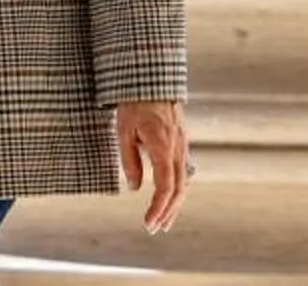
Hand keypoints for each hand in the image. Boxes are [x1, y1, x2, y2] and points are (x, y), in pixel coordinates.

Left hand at [116, 99, 190, 231]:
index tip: (148, 224)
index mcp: (163, 147)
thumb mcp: (124, 131)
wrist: (151, 77)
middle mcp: (178, 149)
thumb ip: (130, 160)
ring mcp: (182, 145)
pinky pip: (183, 170)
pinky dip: (177, 188)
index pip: (166, 188)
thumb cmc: (134, 102)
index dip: (158, 209)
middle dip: (168, 213)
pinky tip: (170, 196)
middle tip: (156, 229)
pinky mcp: (181, 141)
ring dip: (174, 204)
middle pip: (179, 190)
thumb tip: (135, 188)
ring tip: (164, 221)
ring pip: (183, 181)